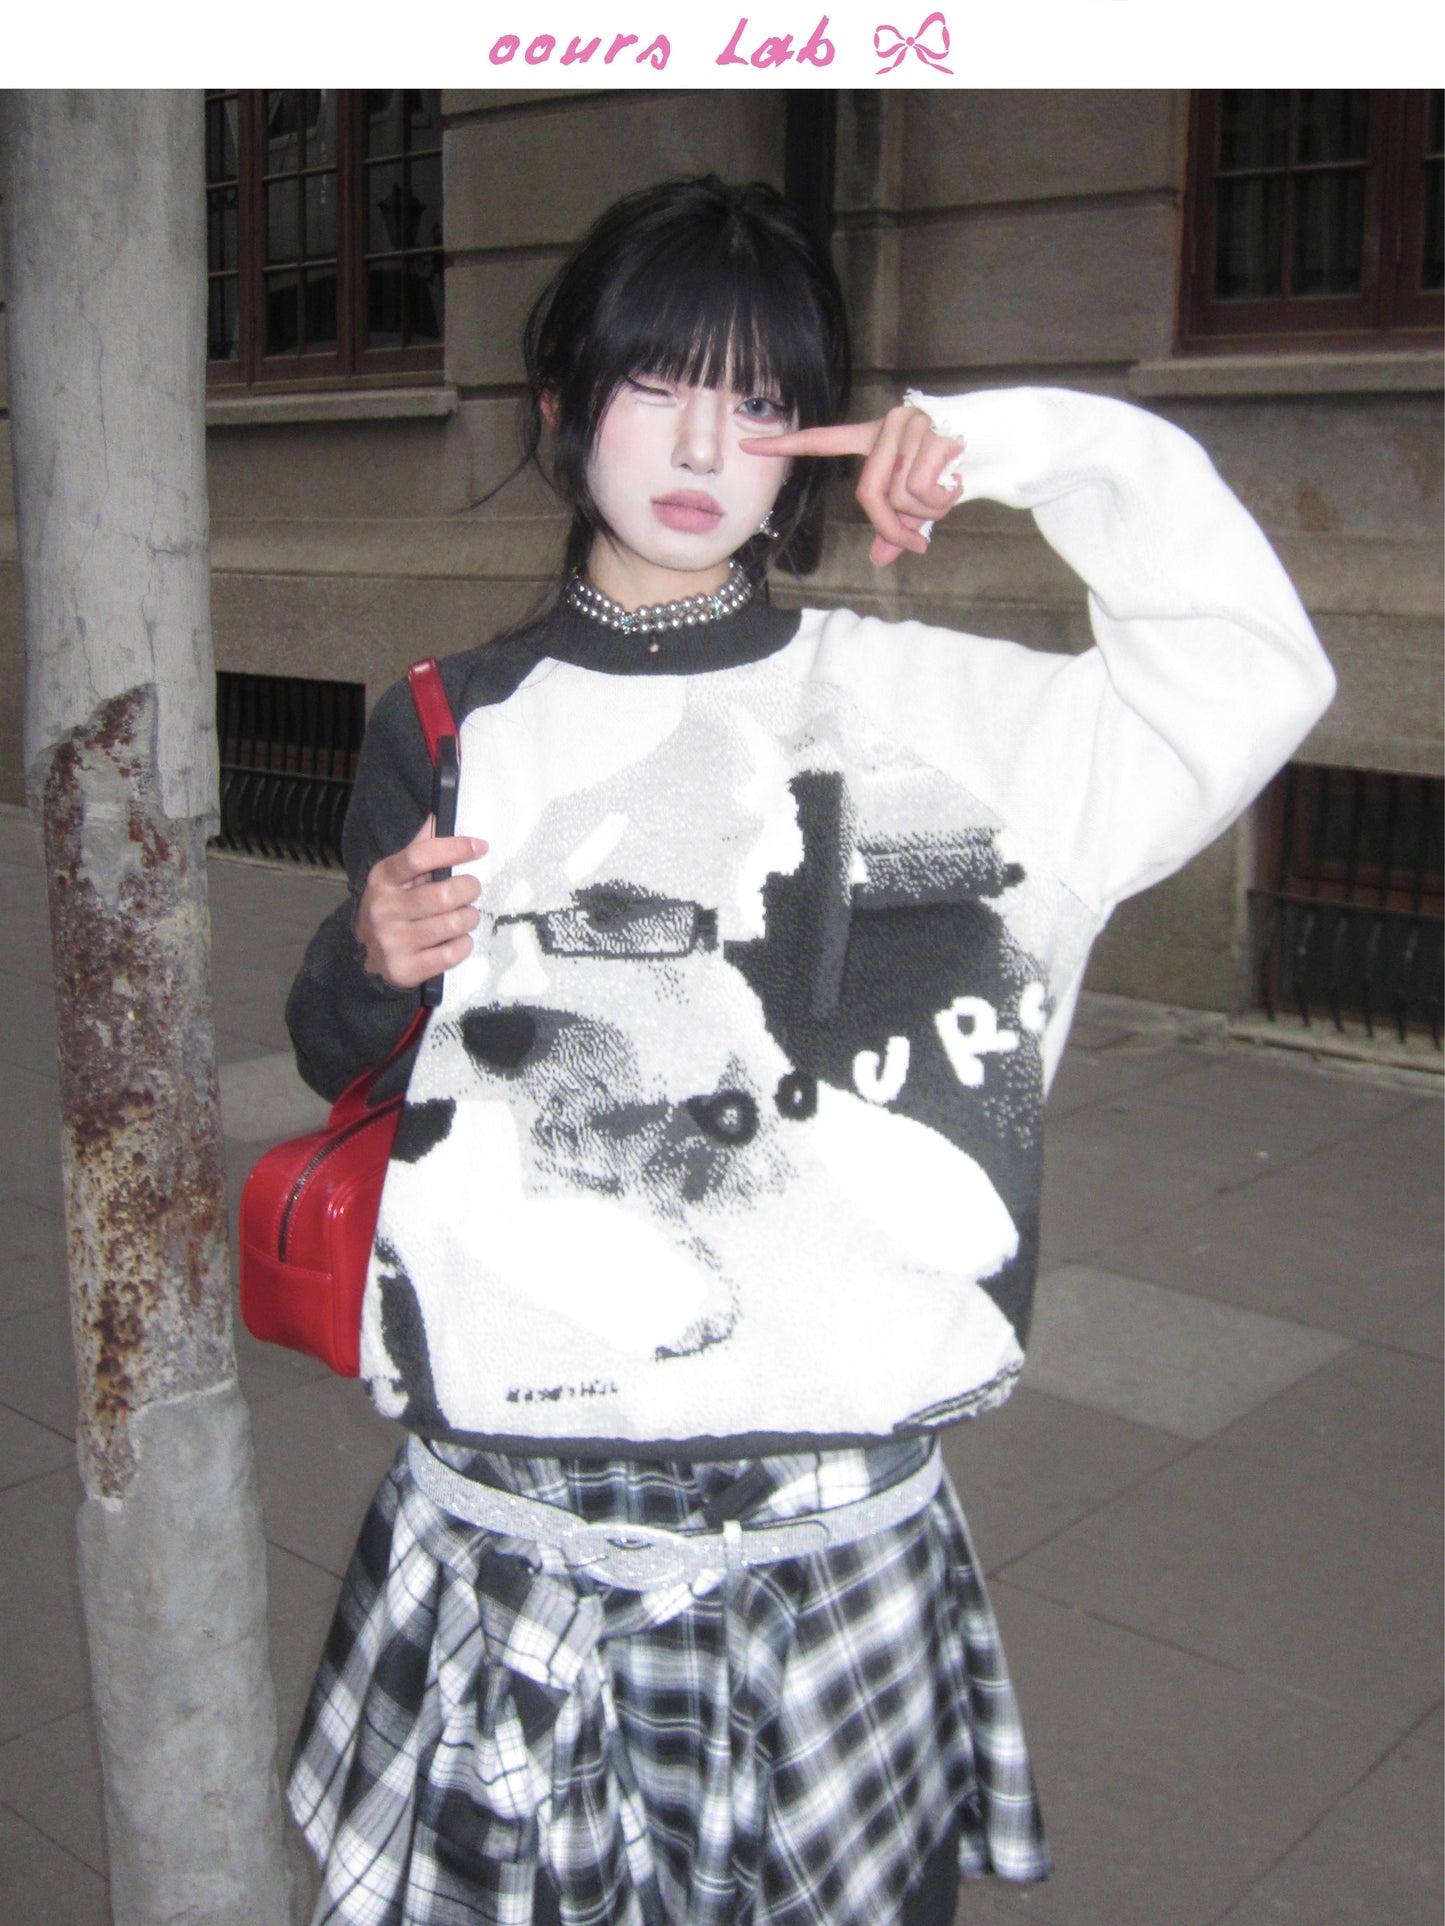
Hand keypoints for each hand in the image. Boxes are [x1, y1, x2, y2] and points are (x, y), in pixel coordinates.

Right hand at [355, 818, 488, 989]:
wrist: (367, 957)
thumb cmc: (392, 907)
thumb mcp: (396, 876)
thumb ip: (419, 847)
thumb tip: (439, 815)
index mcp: (382, 879)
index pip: (420, 856)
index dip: (454, 848)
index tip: (480, 847)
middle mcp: (383, 909)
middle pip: (444, 894)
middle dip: (468, 889)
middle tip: (471, 890)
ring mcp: (392, 941)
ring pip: (453, 924)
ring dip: (469, 917)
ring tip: (465, 915)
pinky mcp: (405, 969)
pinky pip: (453, 953)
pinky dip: (464, 944)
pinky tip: (458, 940)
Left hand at [740, 406, 963, 565]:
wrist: (1004, 442)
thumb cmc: (955, 473)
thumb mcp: (921, 505)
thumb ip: (898, 529)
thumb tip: (880, 559)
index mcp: (874, 437)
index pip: (823, 441)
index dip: (786, 447)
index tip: (746, 444)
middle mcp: (885, 425)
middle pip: (869, 496)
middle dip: (894, 528)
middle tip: (919, 540)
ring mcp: (907, 426)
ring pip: (899, 497)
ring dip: (927, 513)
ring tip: (949, 494)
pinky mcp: (929, 434)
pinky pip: (921, 491)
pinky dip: (941, 502)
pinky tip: (958, 483)